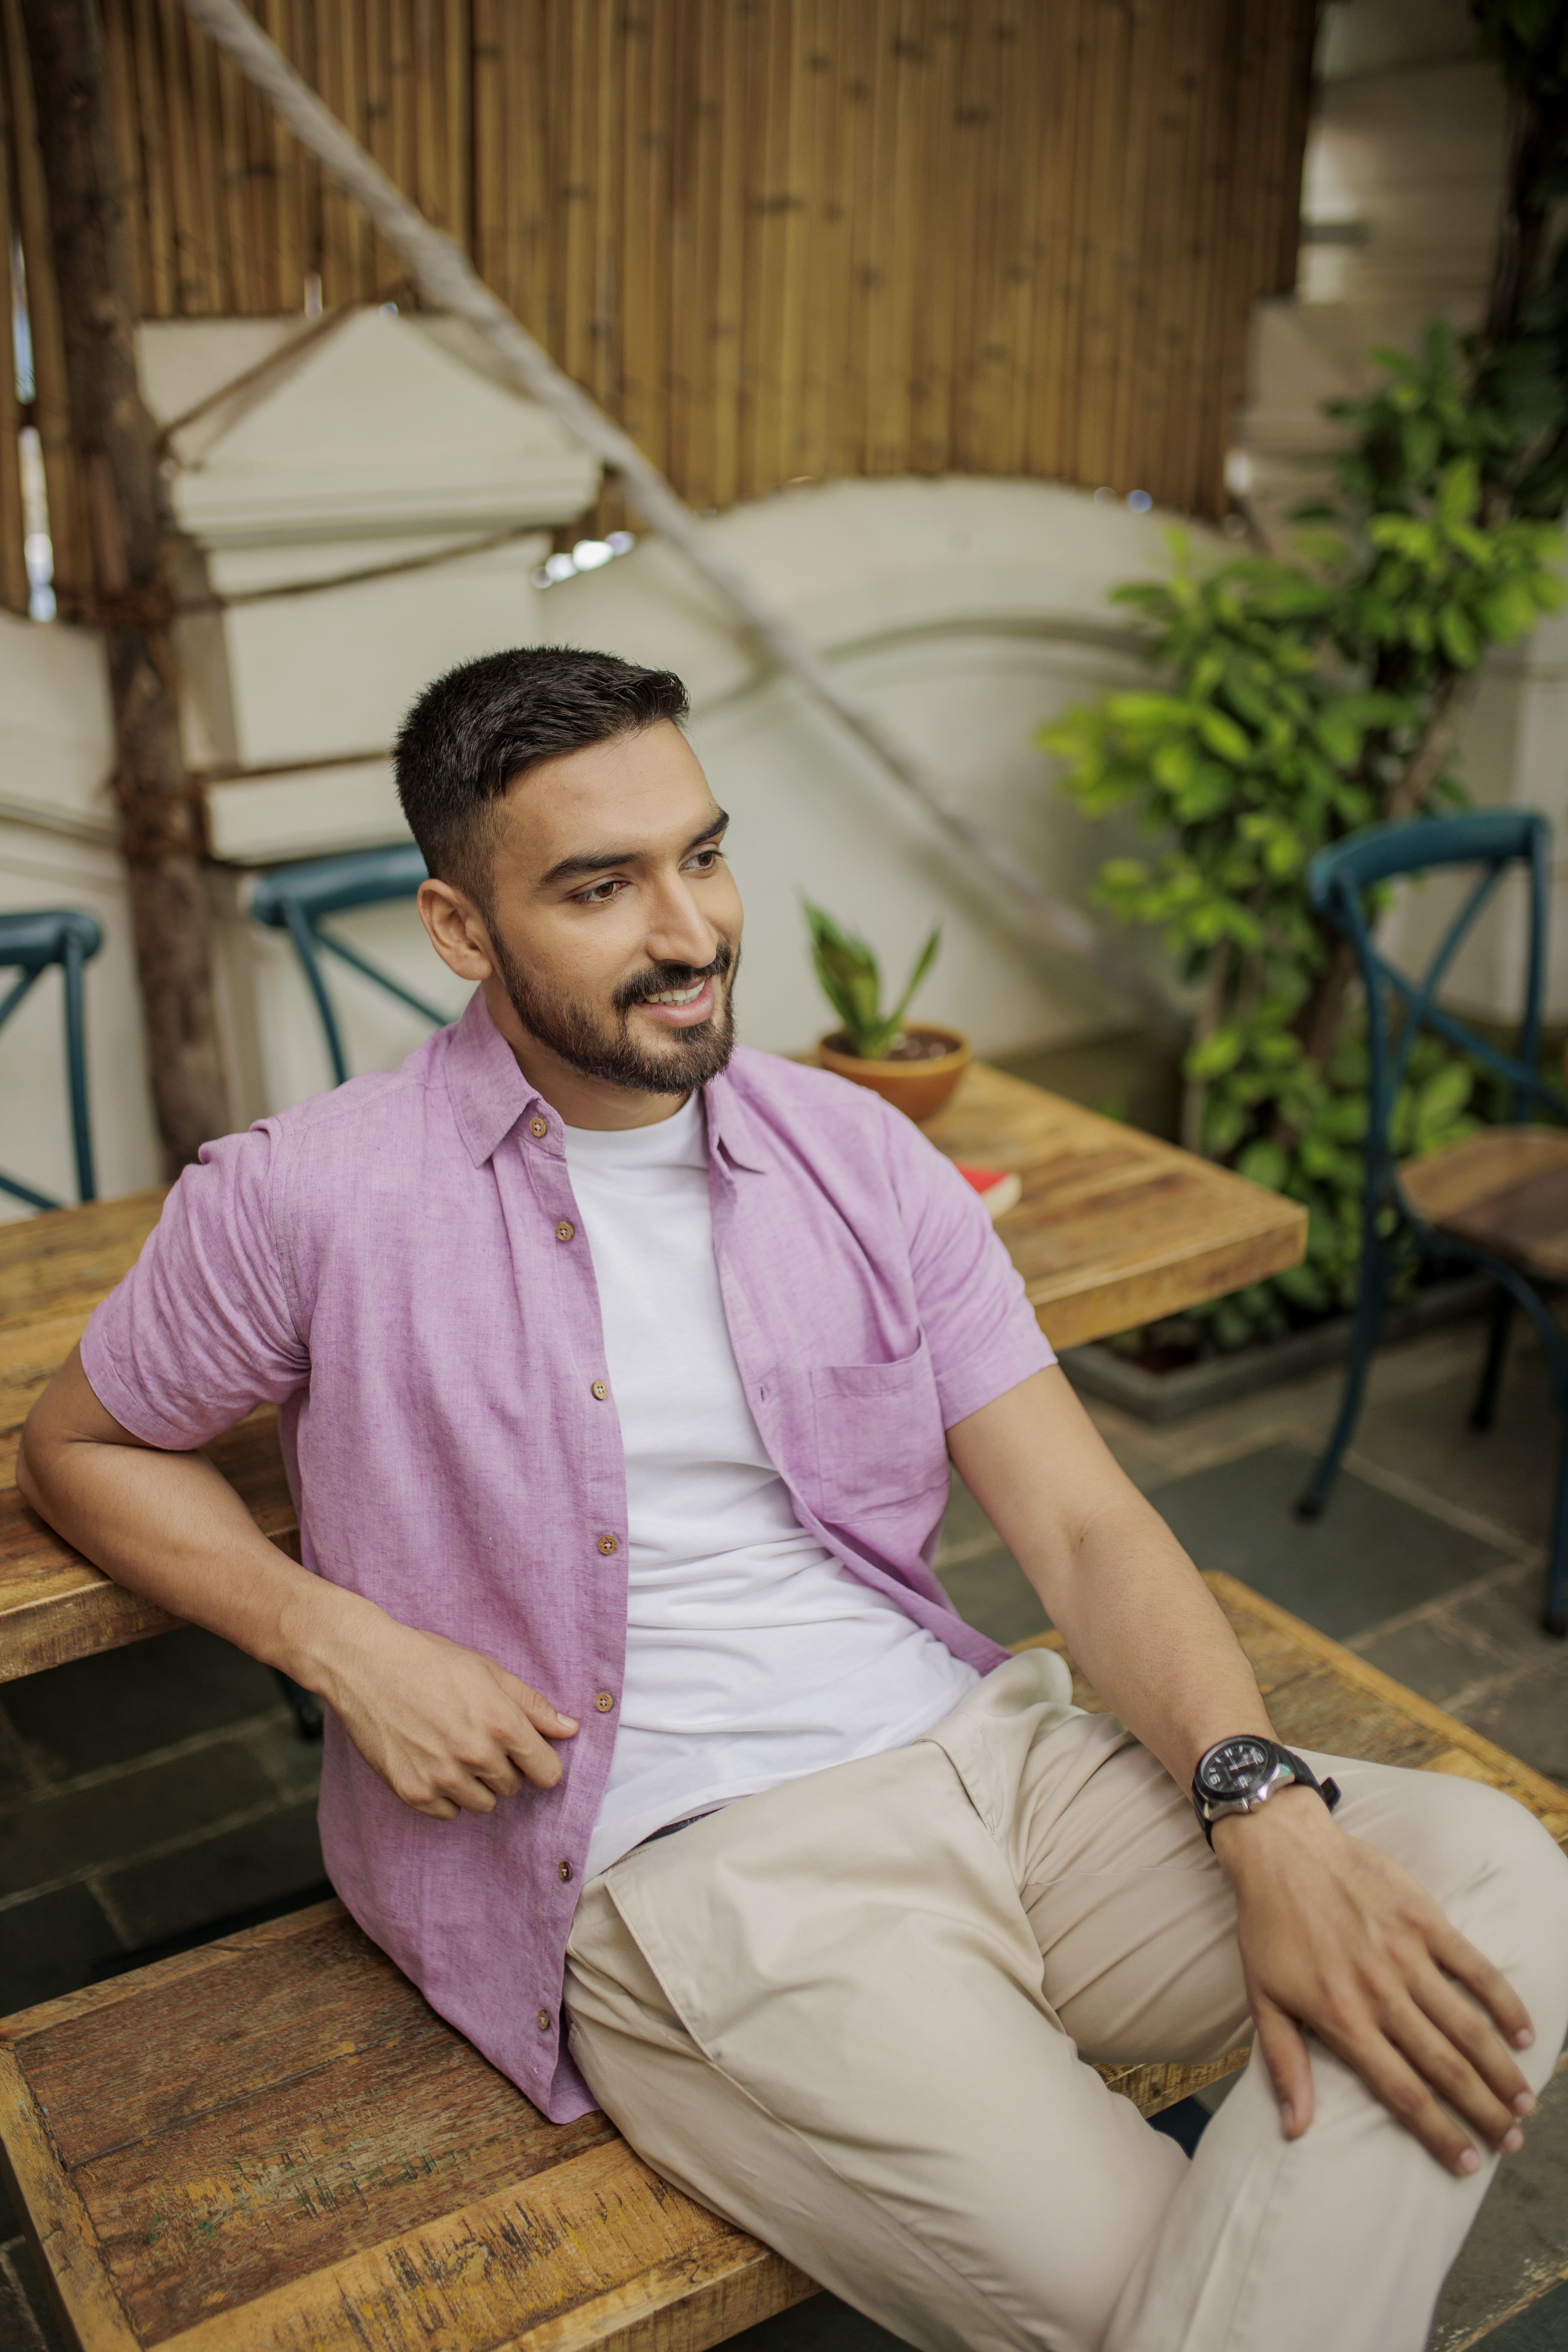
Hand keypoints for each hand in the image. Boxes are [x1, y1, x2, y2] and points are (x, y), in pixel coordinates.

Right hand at [301, 1593, 577, 1819]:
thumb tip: (570, 1729)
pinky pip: (448, 1812)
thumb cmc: (430, 1662)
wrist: (367, 1666)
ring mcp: (443, 1778)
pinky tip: (432, 1762)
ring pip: (483, 1804)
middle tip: (477, 1737)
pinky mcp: (413, 1792)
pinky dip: (445, 1794)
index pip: (548, 1774)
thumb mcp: (489, 1671)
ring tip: (453, 1750)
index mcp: (501, 1724)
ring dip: (476, 1784)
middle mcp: (476, 1756)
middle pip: (514, 1787)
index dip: (541, 1764)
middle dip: (504, 1767)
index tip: (529, 1755)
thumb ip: (532, 1705)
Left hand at [1214, 1787, 1536, 2175]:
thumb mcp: (1262, 1999)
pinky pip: (1474, 1967)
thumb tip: (1294, 2130)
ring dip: (1500, 2069)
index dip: (1439, 2134)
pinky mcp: (1423, 1919)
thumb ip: (1284, 2066)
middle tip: (1510, 2144)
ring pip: (1466, 2025)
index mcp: (1342, 2019)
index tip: (1467, 2164)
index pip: (1403, 2093)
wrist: (1280, 1849)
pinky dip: (1503, 2002)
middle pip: (1444, 2067)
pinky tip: (1525, 2034)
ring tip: (1523, 2104)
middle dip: (1482, 2112)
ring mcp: (1405, 1954)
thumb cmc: (1268, 1927)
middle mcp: (1380, 1993)